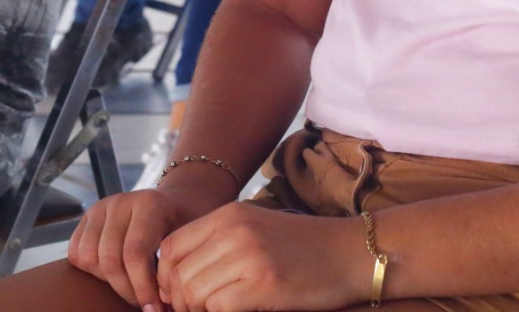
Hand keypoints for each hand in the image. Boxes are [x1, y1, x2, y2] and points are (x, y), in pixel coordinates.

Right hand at [69, 184, 227, 308]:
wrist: (176, 203)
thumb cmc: (186, 226)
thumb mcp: (190, 239)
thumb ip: (175, 266)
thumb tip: (160, 306)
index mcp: (149, 204)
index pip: (135, 254)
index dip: (143, 288)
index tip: (155, 309)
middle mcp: (120, 202)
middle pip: (110, 260)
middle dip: (127, 291)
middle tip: (145, 304)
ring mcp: (101, 207)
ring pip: (89, 258)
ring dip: (109, 281)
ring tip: (131, 285)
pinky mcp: (87, 216)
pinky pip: (76, 252)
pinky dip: (91, 270)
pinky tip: (115, 273)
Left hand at [157, 204, 367, 311]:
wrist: (352, 253)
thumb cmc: (304, 248)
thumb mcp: (256, 230)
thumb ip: (219, 244)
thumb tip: (179, 278)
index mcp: (228, 215)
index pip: (171, 246)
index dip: (165, 277)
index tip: (175, 297)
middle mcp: (233, 231)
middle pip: (178, 273)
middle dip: (178, 301)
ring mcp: (248, 256)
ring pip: (194, 293)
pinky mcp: (265, 284)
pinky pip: (219, 307)